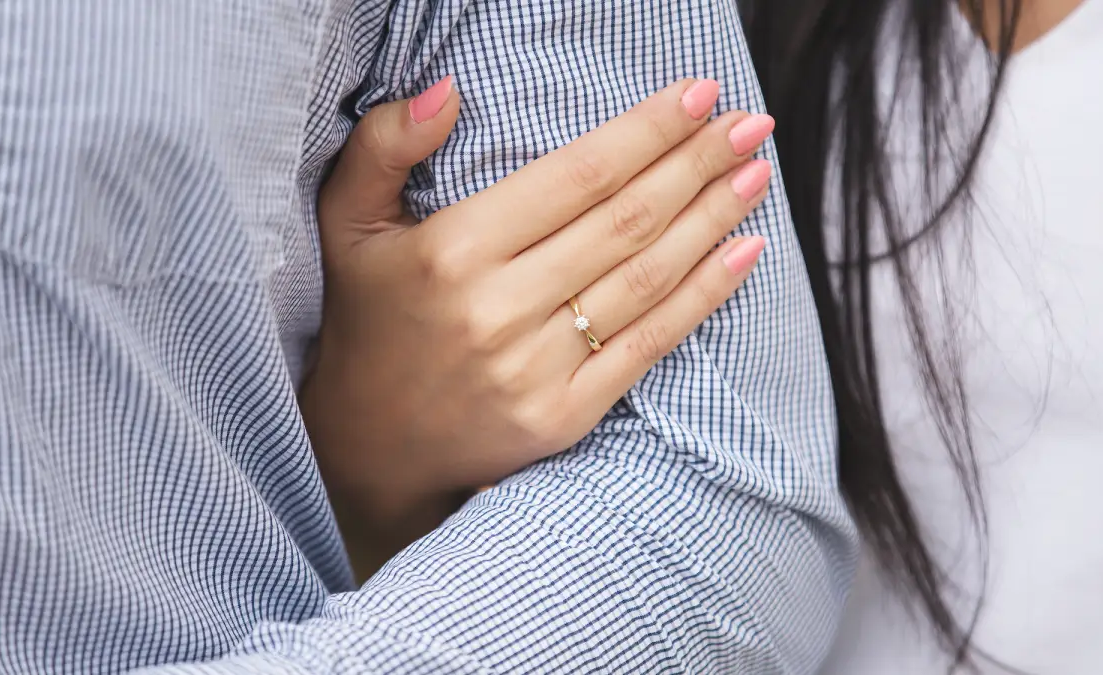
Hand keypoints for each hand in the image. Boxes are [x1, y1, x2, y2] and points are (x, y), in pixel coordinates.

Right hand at [302, 77, 773, 575]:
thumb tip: (447, 90)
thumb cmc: (368, 319)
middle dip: (697, 164)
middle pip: (625, 221)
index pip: (575, 176)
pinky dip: (703, 297)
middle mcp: (499, 308)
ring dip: (712, 220)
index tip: (699, 94)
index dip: (646, 132)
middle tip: (750, 125)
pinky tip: (745, 253)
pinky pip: (648, 346)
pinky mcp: (562, 417)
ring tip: (756, 173)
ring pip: (646, 278)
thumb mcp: (346, 224)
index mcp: (453, 251)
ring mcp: (535, 369)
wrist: (368, 447)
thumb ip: (383, 147)